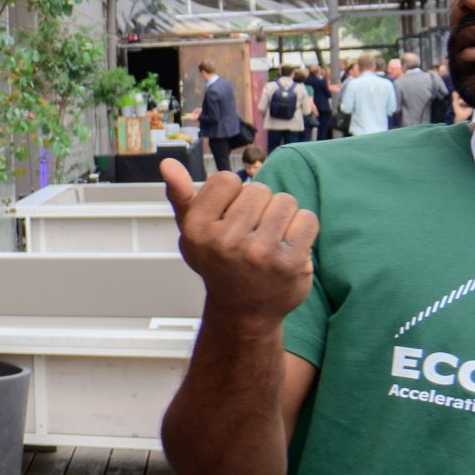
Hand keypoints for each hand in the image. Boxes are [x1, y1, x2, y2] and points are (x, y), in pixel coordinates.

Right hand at [159, 158, 316, 327]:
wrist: (244, 311)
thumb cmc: (218, 264)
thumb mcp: (192, 231)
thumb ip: (180, 195)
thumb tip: (167, 163)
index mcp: (196, 229)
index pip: (226, 179)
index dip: (232, 195)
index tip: (228, 217)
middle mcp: (224, 241)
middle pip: (259, 189)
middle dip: (259, 206)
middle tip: (251, 233)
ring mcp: (258, 253)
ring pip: (285, 201)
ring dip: (282, 216)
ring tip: (270, 238)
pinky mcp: (289, 262)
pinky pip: (307, 219)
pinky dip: (302, 229)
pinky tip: (288, 246)